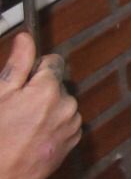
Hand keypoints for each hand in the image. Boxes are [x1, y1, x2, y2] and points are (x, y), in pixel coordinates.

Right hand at [0, 34, 81, 178]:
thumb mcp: (0, 94)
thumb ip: (18, 63)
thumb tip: (26, 38)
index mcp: (50, 89)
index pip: (53, 62)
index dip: (35, 71)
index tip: (22, 84)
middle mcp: (68, 104)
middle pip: (58, 84)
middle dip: (41, 91)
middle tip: (18, 109)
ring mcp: (73, 124)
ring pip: (62, 104)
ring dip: (49, 109)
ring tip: (25, 126)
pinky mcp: (74, 140)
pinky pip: (67, 122)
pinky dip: (55, 125)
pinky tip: (34, 136)